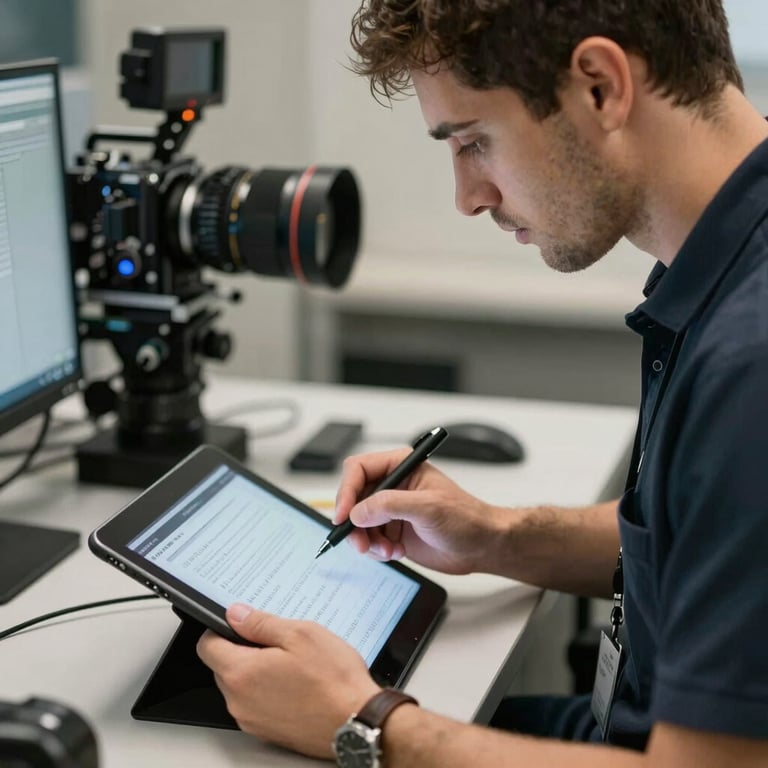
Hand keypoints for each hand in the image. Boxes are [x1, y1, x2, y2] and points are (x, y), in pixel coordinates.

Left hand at [197, 604, 379, 757]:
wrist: (357, 721)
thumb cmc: (333, 680)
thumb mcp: (300, 634)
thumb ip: (261, 623)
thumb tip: (236, 614)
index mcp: (241, 673)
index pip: (207, 647)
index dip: (220, 629)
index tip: (240, 624)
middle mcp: (239, 702)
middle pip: (223, 667)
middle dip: (243, 650)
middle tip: (278, 642)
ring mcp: (252, 721)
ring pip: (240, 687)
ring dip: (257, 672)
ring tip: (293, 664)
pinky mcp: (267, 732)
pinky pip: (256, 704)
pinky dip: (269, 691)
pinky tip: (296, 684)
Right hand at [335, 448, 498, 573]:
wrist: (482, 547)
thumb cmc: (466, 518)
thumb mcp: (428, 507)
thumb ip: (390, 505)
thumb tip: (358, 511)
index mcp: (401, 467)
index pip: (359, 470)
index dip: (347, 491)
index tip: (344, 515)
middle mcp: (393, 486)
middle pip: (353, 498)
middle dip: (354, 522)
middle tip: (361, 542)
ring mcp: (391, 510)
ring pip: (358, 523)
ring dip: (366, 540)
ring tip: (387, 550)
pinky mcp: (392, 531)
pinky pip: (369, 539)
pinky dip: (376, 550)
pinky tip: (395, 553)